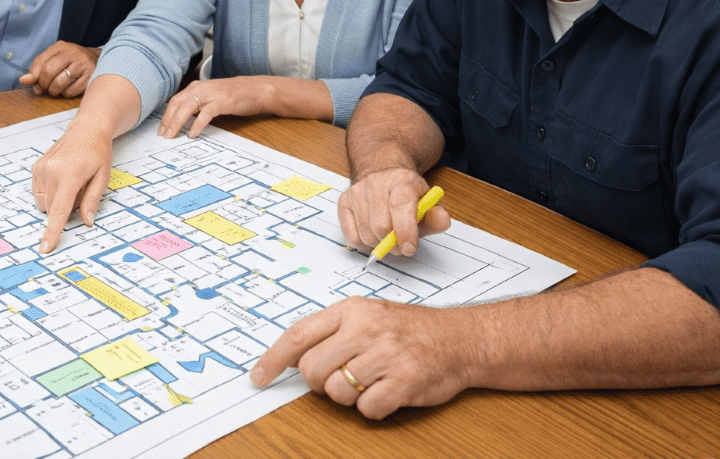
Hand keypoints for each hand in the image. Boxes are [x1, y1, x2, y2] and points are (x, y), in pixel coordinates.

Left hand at [20, 42, 100, 97]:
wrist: (97, 61)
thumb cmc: (71, 62)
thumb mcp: (54, 59)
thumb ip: (38, 68)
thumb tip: (23, 80)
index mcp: (60, 47)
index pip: (40, 61)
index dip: (33, 75)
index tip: (31, 83)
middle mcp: (72, 53)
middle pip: (48, 71)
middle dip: (43, 84)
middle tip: (45, 88)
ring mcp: (82, 64)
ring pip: (59, 83)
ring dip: (54, 90)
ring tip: (56, 89)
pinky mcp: (90, 77)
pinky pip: (70, 91)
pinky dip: (66, 93)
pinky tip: (69, 88)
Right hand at [31, 116, 114, 252]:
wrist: (86, 130)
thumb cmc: (98, 153)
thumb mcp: (102, 177)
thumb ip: (92, 201)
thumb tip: (86, 222)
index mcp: (70, 174)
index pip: (59, 210)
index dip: (52, 231)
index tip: (45, 247)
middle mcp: (51, 171)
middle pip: (52, 209)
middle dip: (65, 208)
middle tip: (80, 190)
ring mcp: (41, 169)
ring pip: (44, 203)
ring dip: (56, 201)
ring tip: (71, 182)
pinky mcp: (36, 168)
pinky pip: (39, 193)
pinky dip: (50, 193)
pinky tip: (62, 178)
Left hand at [158, 77, 271, 138]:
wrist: (256, 90)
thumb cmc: (234, 95)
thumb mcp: (211, 96)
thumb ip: (197, 104)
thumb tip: (183, 118)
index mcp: (197, 87)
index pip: (175, 101)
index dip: (167, 115)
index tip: (162, 128)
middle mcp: (201, 88)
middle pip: (177, 104)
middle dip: (168, 120)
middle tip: (164, 135)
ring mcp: (212, 94)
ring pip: (187, 108)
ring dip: (177, 123)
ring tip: (173, 135)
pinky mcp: (222, 102)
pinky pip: (205, 114)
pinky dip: (197, 124)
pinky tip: (192, 133)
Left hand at [250, 297, 476, 419]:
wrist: (461, 339)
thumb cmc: (409, 329)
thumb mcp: (367, 315)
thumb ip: (331, 332)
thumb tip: (290, 358)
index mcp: (351, 310)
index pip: (298, 335)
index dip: (272, 359)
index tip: (258, 377)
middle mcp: (366, 329)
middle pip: (313, 370)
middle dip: (320, 382)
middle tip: (341, 377)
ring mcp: (386, 355)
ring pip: (337, 393)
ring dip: (349, 396)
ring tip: (371, 380)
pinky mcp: (405, 381)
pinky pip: (367, 409)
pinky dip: (374, 408)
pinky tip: (388, 391)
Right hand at [337, 168, 449, 256]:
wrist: (384, 175)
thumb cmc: (406, 194)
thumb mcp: (427, 202)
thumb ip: (436, 216)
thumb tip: (441, 220)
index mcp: (401, 180)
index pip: (400, 206)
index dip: (405, 231)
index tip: (410, 248)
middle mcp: (376, 182)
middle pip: (381, 225)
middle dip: (393, 244)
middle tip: (401, 245)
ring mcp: (357, 191)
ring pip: (366, 233)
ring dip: (379, 244)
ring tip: (388, 237)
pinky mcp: (344, 202)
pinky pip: (351, 235)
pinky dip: (364, 243)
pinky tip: (373, 235)